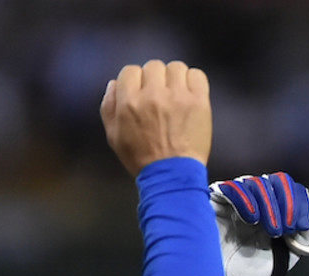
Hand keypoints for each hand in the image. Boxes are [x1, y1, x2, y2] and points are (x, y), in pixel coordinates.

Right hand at [100, 60, 210, 175]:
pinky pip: (197, 75)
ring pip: (176, 68)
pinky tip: (190, 96)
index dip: (136, 81)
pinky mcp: (198, 102)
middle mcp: (152, 95)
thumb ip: (109, 107)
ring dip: (175, 79)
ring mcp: (177, 97)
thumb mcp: (114, 137)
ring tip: (177, 96)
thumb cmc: (142, 159)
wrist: (173, 176)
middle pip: (153, 66)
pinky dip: (194, 82)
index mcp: (129, 102)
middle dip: (156, 80)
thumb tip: (114, 83)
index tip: (143, 93)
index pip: (130, 71)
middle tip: (161, 97)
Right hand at [211, 172, 308, 275]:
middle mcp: (254, 199)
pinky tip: (252, 219)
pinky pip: (231, 188)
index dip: (299, 202)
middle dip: (286, 203)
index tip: (299, 228)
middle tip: (286, 229)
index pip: (290, 188)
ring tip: (272, 231)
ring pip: (257, 184)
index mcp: (274, 207)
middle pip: (277, 182)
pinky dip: (245, 200)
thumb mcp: (289, 254)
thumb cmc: (256, 271)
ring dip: (269, 205)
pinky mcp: (214, 202)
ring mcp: (234, 199)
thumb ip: (307, 236)